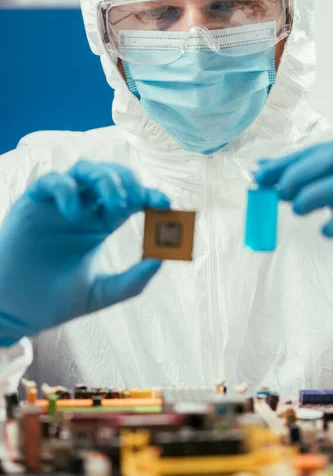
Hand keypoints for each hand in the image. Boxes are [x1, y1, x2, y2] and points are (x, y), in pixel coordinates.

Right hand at [0, 160, 169, 345]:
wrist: (16, 312)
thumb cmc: (55, 301)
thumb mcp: (101, 293)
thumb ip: (133, 280)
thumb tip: (162, 259)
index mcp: (100, 223)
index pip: (130, 198)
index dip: (150, 196)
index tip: (166, 205)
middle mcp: (82, 208)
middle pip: (111, 176)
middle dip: (129, 182)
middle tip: (139, 201)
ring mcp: (57, 204)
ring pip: (84, 169)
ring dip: (104, 178)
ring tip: (115, 203)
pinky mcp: (32, 204)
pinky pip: (51, 181)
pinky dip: (66, 188)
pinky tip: (74, 213)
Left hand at [255, 136, 332, 270]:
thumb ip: (307, 174)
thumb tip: (260, 169)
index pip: (318, 150)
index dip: (286, 163)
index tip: (260, 177)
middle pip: (332, 159)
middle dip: (299, 174)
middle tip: (279, 193)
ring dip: (315, 194)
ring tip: (296, 208)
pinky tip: (326, 231)